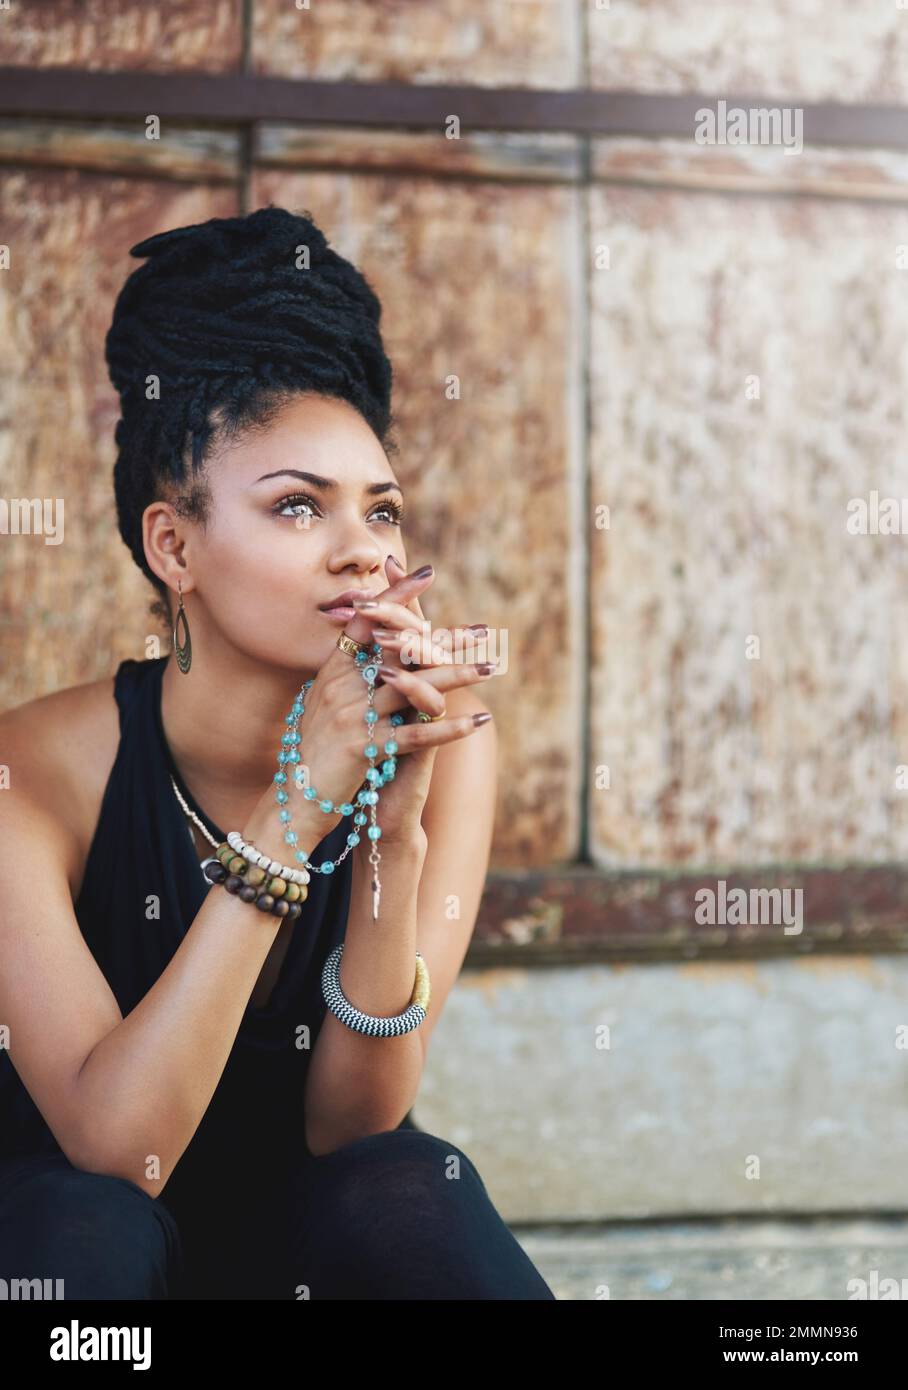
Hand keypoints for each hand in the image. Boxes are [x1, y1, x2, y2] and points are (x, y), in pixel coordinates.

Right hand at [246, 557, 492, 857]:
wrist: (295, 798)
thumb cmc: (312, 749)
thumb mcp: (322, 701)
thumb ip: (346, 672)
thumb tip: (368, 641)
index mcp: (333, 671)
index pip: (368, 620)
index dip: (397, 596)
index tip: (428, 574)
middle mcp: (343, 686)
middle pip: (401, 650)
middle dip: (447, 639)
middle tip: (484, 630)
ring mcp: (354, 716)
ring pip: (415, 688)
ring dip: (459, 676)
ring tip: (491, 668)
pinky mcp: (366, 749)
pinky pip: (417, 735)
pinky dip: (450, 727)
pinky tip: (479, 721)